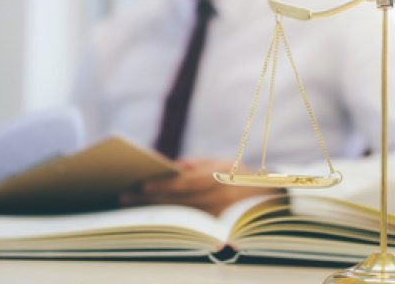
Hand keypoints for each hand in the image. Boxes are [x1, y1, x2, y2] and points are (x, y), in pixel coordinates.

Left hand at [120, 158, 281, 215]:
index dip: (161, 186)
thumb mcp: (223, 162)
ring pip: (176, 216)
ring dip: (152, 212)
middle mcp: (217, 201)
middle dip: (148, 200)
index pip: (184, 185)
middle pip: (174, 202)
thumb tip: (171, 167)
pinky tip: (148, 216)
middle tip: (123, 197)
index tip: (140, 185)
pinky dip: (164, 220)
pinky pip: (183, 225)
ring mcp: (216, 218)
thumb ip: (197, 164)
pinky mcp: (214, 231)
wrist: (271, 200)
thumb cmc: (242, 176)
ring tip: (129, 207)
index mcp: (219, 180)